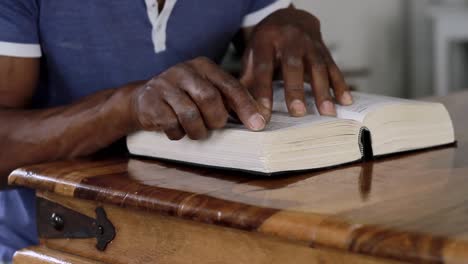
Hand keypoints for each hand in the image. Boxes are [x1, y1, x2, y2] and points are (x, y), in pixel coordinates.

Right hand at [130, 57, 265, 139]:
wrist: (142, 100)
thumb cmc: (184, 99)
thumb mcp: (207, 91)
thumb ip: (230, 101)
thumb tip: (259, 119)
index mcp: (203, 66)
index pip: (230, 85)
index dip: (246, 106)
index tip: (258, 125)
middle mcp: (183, 70)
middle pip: (210, 99)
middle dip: (216, 120)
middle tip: (213, 126)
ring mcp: (164, 84)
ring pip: (190, 115)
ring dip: (197, 131)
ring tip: (195, 131)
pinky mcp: (149, 102)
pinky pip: (171, 125)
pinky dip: (178, 134)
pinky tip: (176, 129)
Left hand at [241, 8, 352, 118]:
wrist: (289, 18)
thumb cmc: (267, 43)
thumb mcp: (252, 56)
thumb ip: (247, 80)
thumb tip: (238, 109)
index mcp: (266, 41)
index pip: (263, 67)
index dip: (262, 91)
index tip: (262, 114)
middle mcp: (290, 39)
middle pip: (293, 65)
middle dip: (295, 90)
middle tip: (298, 113)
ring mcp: (310, 44)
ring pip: (317, 66)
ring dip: (323, 90)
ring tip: (326, 112)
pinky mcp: (324, 50)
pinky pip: (334, 68)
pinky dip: (340, 85)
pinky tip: (344, 101)